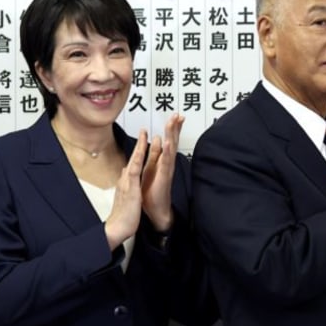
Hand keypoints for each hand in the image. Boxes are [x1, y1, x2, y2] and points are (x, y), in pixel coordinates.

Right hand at [105, 134, 146, 249]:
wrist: (117, 228)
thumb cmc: (123, 216)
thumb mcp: (125, 197)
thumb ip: (125, 185)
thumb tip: (125, 173)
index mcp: (126, 182)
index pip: (133, 163)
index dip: (138, 151)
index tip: (142, 140)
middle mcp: (125, 179)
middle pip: (133, 158)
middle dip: (139, 143)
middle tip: (144, 129)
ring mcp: (127, 182)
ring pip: (134, 160)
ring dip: (139, 146)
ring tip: (144, 134)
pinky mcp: (130, 188)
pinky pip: (135, 171)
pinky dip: (138, 160)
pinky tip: (141, 152)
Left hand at [140, 114, 182, 232]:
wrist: (155, 211)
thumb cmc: (151, 194)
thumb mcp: (148, 171)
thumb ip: (150, 158)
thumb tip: (151, 146)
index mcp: (161, 162)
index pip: (168, 141)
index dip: (171, 129)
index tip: (175, 117)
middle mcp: (167, 164)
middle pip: (172, 141)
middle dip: (174, 127)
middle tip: (178, 114)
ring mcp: (167, 169)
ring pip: (171, 148)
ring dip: (173, 134)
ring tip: (175, 122)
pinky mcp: (164, 176)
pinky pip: (166, 161)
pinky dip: (167, 151)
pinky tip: (168, 141)